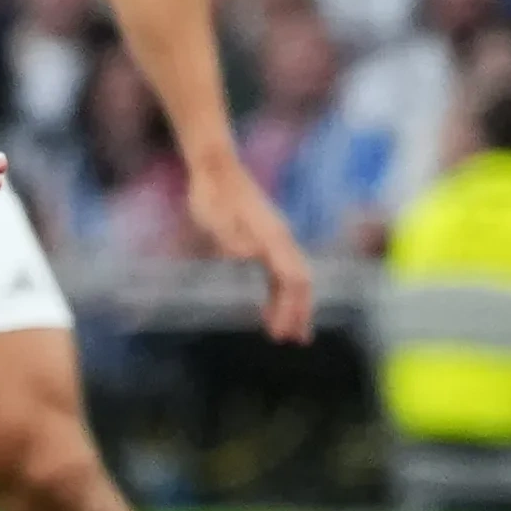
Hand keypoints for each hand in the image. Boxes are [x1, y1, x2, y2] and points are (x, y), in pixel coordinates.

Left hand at [182, 151, 318, 342]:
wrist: (215, 169)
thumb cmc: (210, 193)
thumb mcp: (212, 215)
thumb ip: (228, 235)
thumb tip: (247, 255)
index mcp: (272, 237)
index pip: (292, 280)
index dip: (291, 308)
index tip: (282, 332)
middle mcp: (280, 239)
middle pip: (300, 282)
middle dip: (299, 312)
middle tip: (292, 341)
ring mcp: (275, 239)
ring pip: (292, 279)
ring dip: (291, 307)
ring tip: (285, 334)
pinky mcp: (264, 239)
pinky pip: (279, 273)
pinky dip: (278, 295)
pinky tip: (267, 311)